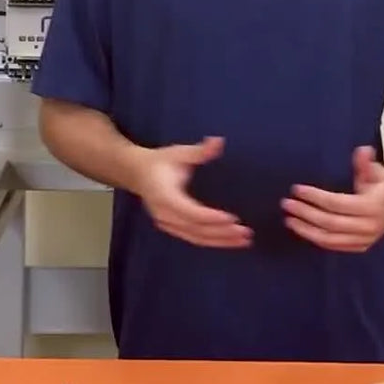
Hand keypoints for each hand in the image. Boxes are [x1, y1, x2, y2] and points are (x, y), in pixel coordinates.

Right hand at [132, 136, 251, 248]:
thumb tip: (219, 141)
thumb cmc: (161, 162)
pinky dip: (213, 242)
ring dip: (221, 241)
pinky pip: (194, 238)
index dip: (211, 217)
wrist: (137, 173)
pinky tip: (230, 241)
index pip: (190, 212)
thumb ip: (199, 151)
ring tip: (244, 240)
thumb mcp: (179, 153)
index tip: (233, 218)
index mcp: (165, 195)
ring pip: (196, 237)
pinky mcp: (172, 229)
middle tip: (246, 232)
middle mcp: (165, 214)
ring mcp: (167, 224)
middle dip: (222, 232)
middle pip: (196, 229)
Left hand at [282, 146, 383, 252]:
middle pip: (330, 223)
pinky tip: (302, 230)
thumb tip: (362, 151)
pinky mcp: (360, 247)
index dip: (315, 197)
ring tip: (289, 219)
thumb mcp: (377, 171)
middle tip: (287, 204)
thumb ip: (366, 163)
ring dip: (306, 230)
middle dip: (305, 214)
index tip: (296, 189)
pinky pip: (334, 246)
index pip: (336, 203)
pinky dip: (316, 238)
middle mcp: (368, 226)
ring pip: (329, 239)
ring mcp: (364, 240)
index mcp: (372, 206)